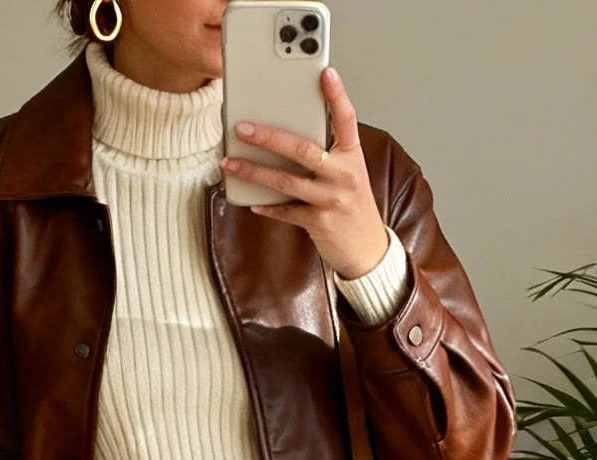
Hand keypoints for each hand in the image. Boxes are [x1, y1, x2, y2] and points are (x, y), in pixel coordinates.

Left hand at [221, 67, 390, 278]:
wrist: (367, 249)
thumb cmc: (352, 205)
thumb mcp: (347, 173)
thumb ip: (326, 153)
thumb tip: (286, 135)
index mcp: (352, 156)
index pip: (346, 120)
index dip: (337, 95)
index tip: (326, 73)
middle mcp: (344, 175)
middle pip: (302, 149)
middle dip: (268, 136)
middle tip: (242, 127)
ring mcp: (331, 199)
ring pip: (285, 180)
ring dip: (253, 171)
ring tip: (229, 162)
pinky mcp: (318, 222)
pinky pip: (284, 210)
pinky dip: (266, 205)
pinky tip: (250, 200)